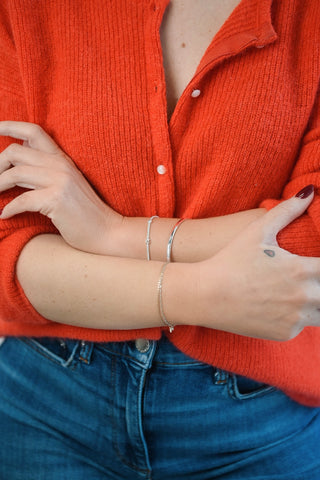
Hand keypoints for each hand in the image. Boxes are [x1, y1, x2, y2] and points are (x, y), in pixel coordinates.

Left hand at [0, 121, 122, 253]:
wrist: (107, 232)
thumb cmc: (84, 214)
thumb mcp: (66, 185)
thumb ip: (45, 171)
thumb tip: (18, 163)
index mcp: (62, 159)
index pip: (33, 132)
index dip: (10, 126)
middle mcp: (60, 165)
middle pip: (15, 151)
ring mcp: (60, 181)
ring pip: (15, 173)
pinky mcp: (57, 199)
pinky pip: (21, 200)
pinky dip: (8, 209)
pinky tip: (4, 216)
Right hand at [195, 185, 319, 340]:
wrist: (205, 295)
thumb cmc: (230, 260)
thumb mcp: (258, 231)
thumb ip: (287, 211)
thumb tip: (310, 191)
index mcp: (302, 269)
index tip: (315, 264)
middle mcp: (304, 296)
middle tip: (305, 275)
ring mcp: (295, 318)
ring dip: (316, 301)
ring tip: (299, 290)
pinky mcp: (286, 333)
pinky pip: (302, 325)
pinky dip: (297, 316)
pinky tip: (279, 305)